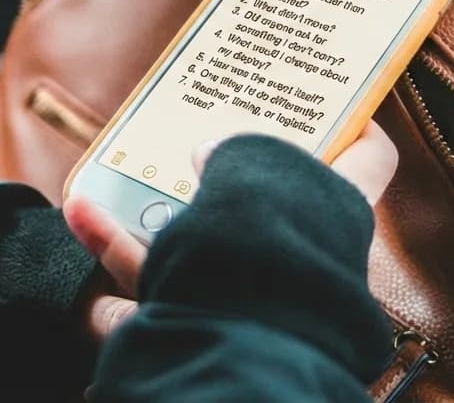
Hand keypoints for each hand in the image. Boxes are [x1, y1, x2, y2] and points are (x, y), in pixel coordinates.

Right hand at [63, 120, 398, 338]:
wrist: (234, 359)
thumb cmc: (265, 259)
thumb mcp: (256, 176)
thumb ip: (237, 155)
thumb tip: (206, 154)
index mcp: (338, 210)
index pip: (370, 159)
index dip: (356, 122)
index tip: (329, 95)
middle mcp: (301, 251)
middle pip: (272, 197)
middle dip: (233, 164)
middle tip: (211, 125)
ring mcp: (251, 289)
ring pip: (200, 235)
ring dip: (160, 198)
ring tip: (129, 161)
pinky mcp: (198, 318)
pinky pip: (153, 276)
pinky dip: (116, 244)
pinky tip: (83, 211)